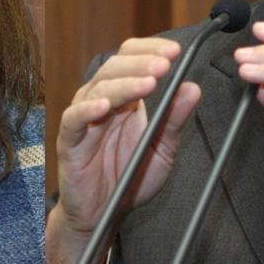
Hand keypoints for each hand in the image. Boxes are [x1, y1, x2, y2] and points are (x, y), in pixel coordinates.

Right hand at [46, 38, 200, 263]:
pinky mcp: (69, 139)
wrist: (103, 213)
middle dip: (142, 64)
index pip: (131, 57)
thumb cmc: (130, 177)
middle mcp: (101, 99)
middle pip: (115, 67)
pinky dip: (88, 110)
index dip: (150, 50)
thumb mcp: (162, 148)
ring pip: (99, 88)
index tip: (175, 52)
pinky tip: (106, 106)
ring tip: (148, 83)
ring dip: (124, 83)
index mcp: (124, 96)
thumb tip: (193, 87)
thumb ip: (175, 119)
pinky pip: (75, 119)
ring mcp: (83, 117)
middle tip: (165, 65)